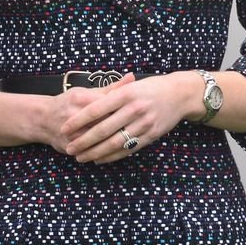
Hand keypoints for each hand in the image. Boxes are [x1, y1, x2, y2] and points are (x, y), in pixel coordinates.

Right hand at [31, 75, 133, 153]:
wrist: (42, 119)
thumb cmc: (69, 101)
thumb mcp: (87, 90)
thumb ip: (111, 88)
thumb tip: (132, 77)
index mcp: (81, 99)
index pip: (108, 104)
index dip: (125, 107)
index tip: (140, 108)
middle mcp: (74, 116)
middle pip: (105, 123)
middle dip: (123, 125)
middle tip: (140, 125)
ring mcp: (70, 134)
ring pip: (98, 141)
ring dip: (117, 140)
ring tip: (134, 137)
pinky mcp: (69, 148)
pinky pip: (90, 152)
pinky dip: (105, 152)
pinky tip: (119, 149)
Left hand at [60, 72, 200, 163]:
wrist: (181, 94)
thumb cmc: (153, 88)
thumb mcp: (131, 86)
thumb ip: (109, 93)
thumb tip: (81, 100)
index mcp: (126, 94)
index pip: (96, 109)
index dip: (78, 120)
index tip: (64, 128)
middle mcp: (135, 109)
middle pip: (103, 129)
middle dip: (83, 141)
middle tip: (69, 148)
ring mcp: (144, 123)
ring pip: (114, 142)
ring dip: (95, 152)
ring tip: (80, 157)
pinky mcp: (151, 135)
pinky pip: (127, 149)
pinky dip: (111, 156)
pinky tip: (99, 159)